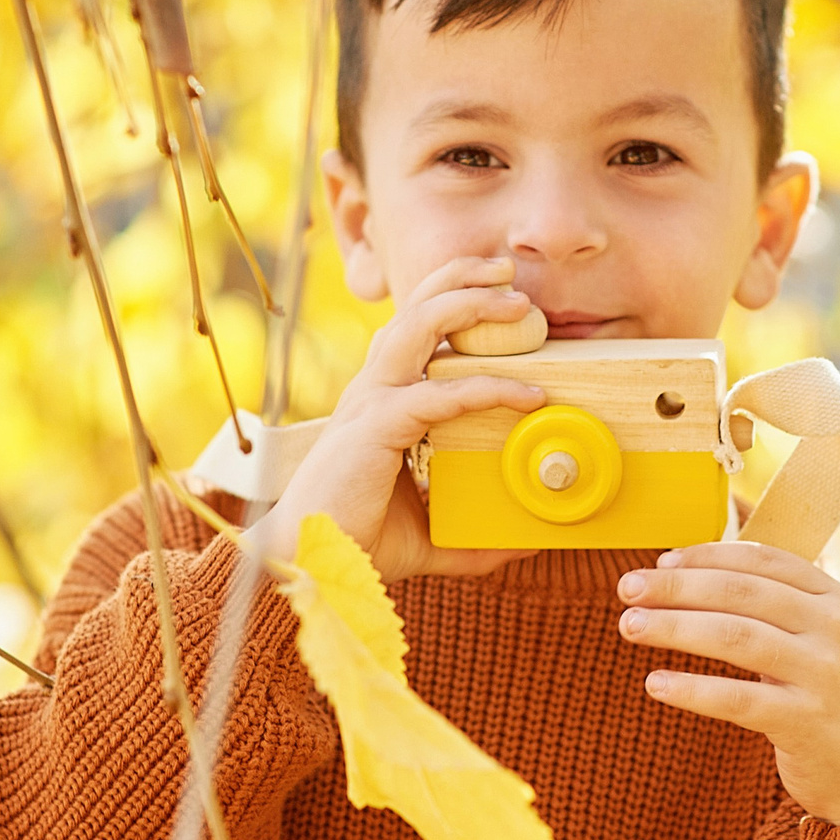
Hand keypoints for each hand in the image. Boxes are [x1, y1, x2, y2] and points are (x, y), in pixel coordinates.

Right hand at [244, 255, 548, 587]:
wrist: (312, 565)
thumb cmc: (358, 544)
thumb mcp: (429, 538)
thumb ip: (473, 539)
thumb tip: (521, 545)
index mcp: (380, 401)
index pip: (415, 331)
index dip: (452, 300)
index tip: (499, 293)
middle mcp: (373, 390)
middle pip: (416, 308)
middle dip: (462, 279)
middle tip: (508, 274)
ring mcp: (371, 402)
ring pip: (420, 326)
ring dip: (470, 305)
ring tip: (517, 303)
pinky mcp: (377, 425)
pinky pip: (439, 393)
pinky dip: (486, 388)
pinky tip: (527, 395)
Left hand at [617, 542, 839, 825]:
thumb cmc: (826, 697)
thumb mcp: (814, 640)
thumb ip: (769, 607)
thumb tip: (683, 573)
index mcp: (833, 598)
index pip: (761, 559)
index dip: (705, 556)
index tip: (659, 561)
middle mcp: (832, 629)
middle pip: (740, 592)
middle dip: (676, 586)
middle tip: (626, 588)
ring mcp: (823, 675)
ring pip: (735, 637)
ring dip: (675, 627)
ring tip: (630, 626)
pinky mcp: (807, 722)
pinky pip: (738, 699)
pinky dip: (692, 689)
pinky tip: (655, 683)